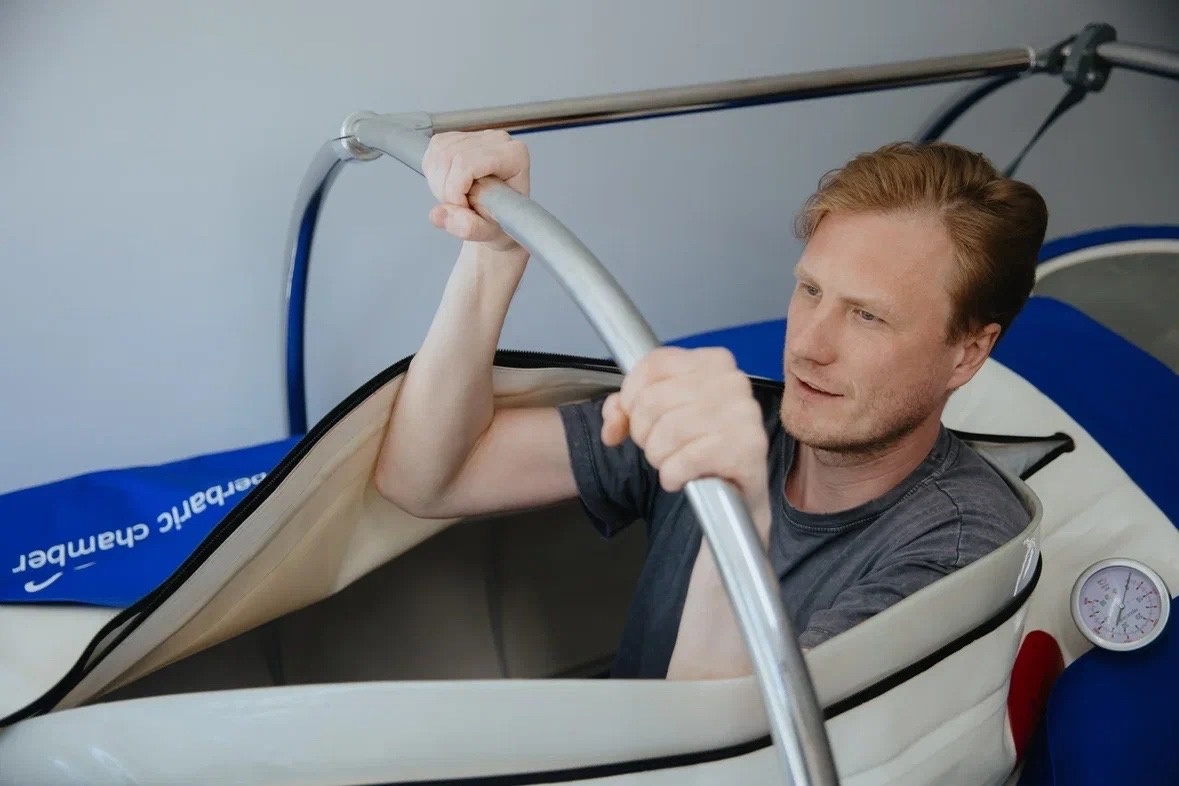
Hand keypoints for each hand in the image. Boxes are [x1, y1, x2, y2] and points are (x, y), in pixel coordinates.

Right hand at [422, 130, 530, 252]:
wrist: (499, 218)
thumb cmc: (501, 221)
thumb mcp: (489, 233)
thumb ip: (468, 227)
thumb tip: (439, 214)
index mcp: (513, 156)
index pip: (467, 163)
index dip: (455, 189)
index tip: (462, 208)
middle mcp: (497, 140)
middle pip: (450, 156)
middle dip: (444, 188)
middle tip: (458, 208)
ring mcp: (478, 136)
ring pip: (439, 152)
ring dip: (438, 182)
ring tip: (455, 199)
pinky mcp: (459, 138)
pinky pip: (434, 150)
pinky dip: (434, 174)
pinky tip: (449, 186)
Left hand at [601, 347, 771, 524]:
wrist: (740, 487)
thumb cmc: (702, 442)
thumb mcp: (664, 414)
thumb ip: (627, 409)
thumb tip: (611, 428)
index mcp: (713, 361)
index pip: (653, 364)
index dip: (630, 394)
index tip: (632, 414)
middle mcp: (731, 382)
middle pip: (653, 401)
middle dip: (643, 432)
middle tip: (657, 445)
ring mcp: (742, 415)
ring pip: (666, 433)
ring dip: (658, 457)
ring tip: (671, 461)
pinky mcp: (745, 451)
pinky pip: (684, 462)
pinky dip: (672, 475)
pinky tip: (681, 476)